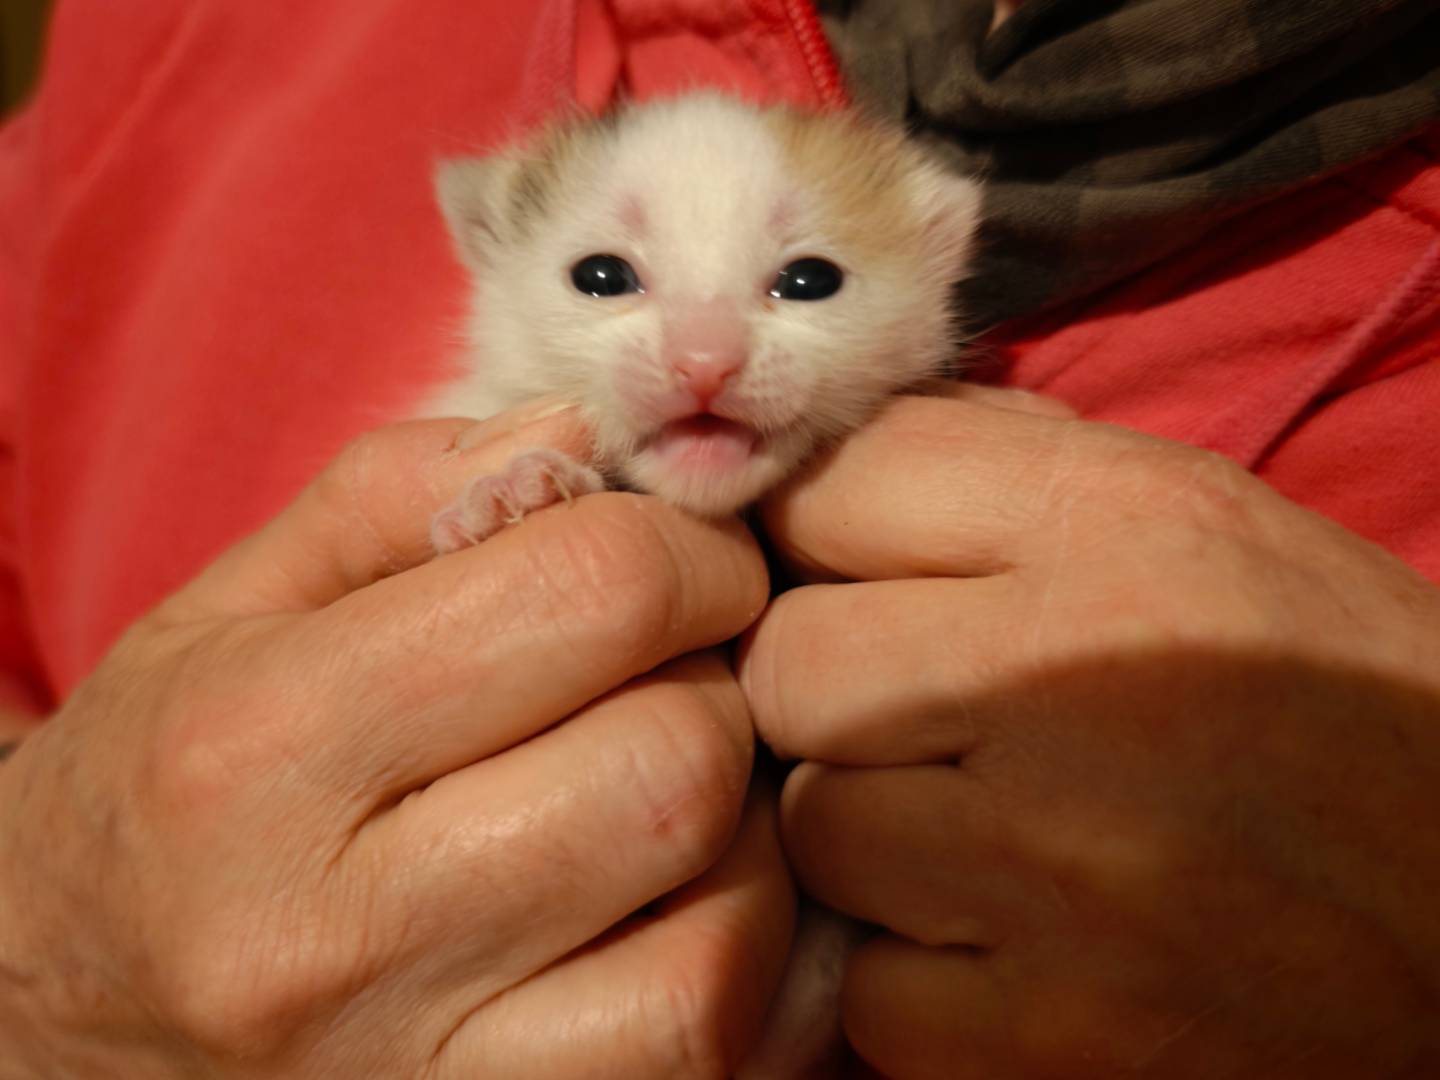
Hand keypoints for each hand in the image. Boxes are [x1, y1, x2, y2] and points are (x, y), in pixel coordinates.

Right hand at [0, 403, 789, 1076]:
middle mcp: (333, 932)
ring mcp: (416, 1075)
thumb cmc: (161, 786)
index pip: (589, 595)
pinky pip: (700, 1045)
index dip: (684, 553)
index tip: (675, 564)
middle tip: (671, 673)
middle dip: (718, 684)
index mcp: (261, 746)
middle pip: (676, 760)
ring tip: (662, 785)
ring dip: (743, 825)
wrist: (44, 1014)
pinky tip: (670, 895)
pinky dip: (730, 947)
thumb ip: (404, 494)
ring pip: (722, 922)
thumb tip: (580, 439)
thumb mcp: (234, 604)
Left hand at [740, 387, 1439, 1078]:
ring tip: (983, 839)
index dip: (818, 541)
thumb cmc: (1328, 693)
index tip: (849, 578)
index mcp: (1121, 527)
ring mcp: (1062, 873)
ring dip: (869, 840)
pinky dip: (915, 982)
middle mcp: (1074, 681)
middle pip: (789, 668)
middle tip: (918, 722)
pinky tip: (1012, 949)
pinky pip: (869, 994)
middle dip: (828, 696)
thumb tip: (827, 461)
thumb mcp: (1200, 521)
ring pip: (813, 830)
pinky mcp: (1057, 1037)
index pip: (829, 490)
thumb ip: (1005, 467)